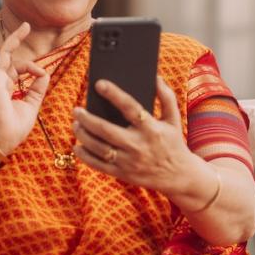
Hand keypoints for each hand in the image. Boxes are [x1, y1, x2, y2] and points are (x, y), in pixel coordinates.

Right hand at [0, 19, 48, 153]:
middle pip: (5, 54)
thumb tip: (45, 72)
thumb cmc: (12, 129)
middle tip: (25, 25)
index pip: (19, 68)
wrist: (1, 140)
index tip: (40, 72)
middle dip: (14, 38)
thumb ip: (38, 89)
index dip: (33, 67)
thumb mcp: (31, 106)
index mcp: (5, 86)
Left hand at [72, 76, 196, 195]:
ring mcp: (129, 162)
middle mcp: (138, 146)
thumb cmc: (173, 142)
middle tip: (76, 109)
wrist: (179, 177)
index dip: (114, 94)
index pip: (130, 108)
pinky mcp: (122, 174)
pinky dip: (85, 156)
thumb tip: (155, 77)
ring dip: (83, 135)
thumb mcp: (174, 119)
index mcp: (151, 129)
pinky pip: (98, 165)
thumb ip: (166, 96)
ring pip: (99, 148)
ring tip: (75, 124)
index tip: (98, 83)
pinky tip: (77, 145)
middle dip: (87, 119)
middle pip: (106, 130)